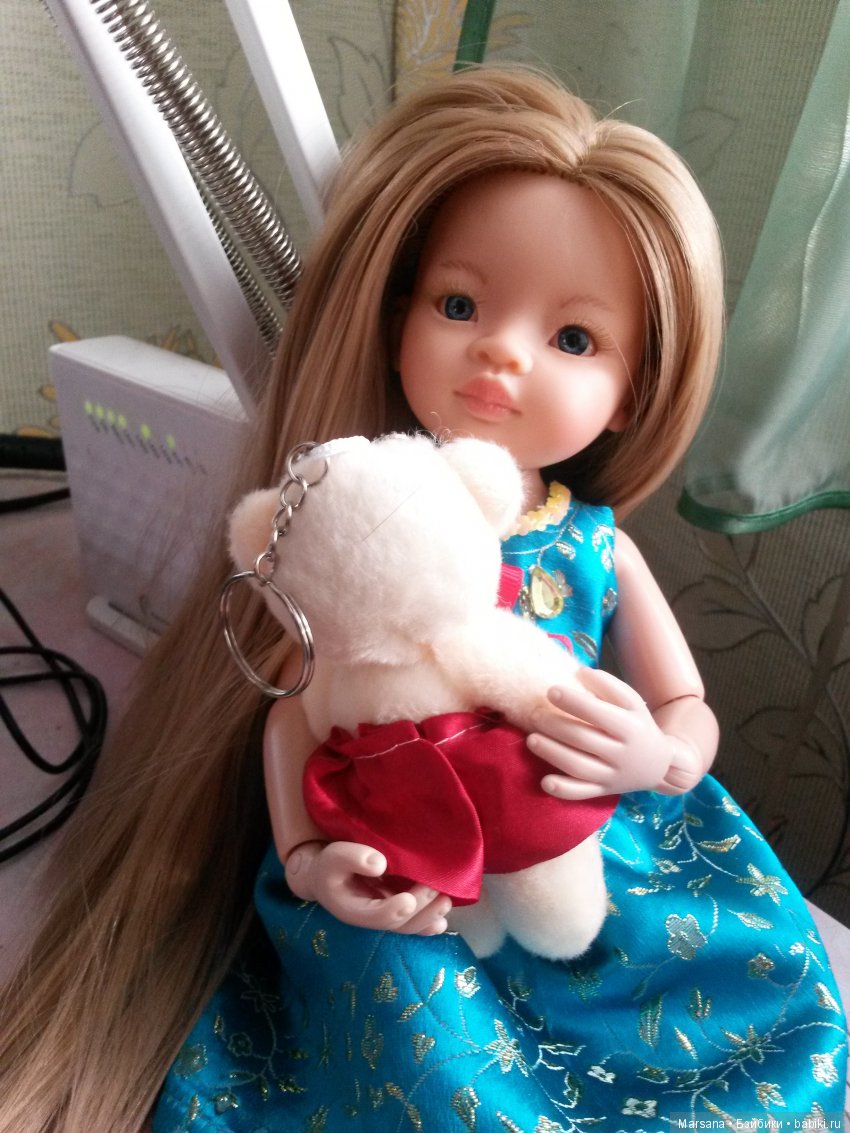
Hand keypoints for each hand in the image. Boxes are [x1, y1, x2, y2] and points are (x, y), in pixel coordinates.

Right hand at [285, 840, 451, 934]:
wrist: (327, 876)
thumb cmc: (330, 866)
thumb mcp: (332, 857)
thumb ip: (351, 857)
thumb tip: (380, 863)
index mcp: (352, 911)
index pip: (375, 916)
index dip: (392, 911)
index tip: (408, 901)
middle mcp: (371, 919)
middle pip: (399, 923)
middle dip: (420, 909)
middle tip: (436, 888)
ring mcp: (385, 916)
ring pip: (409, 926)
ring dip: (429, 917)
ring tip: (446, 902)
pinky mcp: (395, 910)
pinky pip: (413, 922)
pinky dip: (429, 924)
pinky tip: (442, 922)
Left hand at [526, 668, 675, 798]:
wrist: (658, 765)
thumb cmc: (637, 725)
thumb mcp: (632, 703)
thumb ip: (608, 685)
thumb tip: (579, 672)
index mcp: (630, 728)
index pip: (599, 714)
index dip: (573, 701)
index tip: (550, 691)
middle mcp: (622, 754)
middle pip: (584, 739)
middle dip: (554, 726)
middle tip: (533, 714)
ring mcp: (611, 776)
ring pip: (578, 767)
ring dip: (552, 754)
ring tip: (531, 739)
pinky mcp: (602, 791)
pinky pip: (581, 793)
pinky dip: (562, 790)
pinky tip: (544, 781)